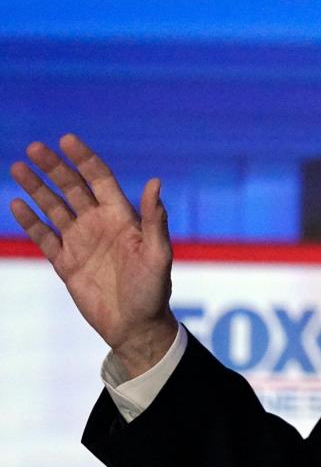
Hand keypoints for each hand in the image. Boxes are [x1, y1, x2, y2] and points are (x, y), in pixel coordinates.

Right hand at [9, 134, 176, 376]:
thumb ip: (155, 219)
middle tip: (35, 147)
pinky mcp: (66, 263)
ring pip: (54, 207)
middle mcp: (99, 224)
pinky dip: (30, 221)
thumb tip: (155, 181)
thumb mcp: (158, 253)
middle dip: (55, 167)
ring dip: (37, 188)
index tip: (67, 139)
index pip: (100, 179)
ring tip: (19, 166)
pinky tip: (17, 203)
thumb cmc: (153, 289)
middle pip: (73, 187)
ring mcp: (81, 242)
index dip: (84, 159)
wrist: (136, 326)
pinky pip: (44, 237)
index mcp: (122, 217)